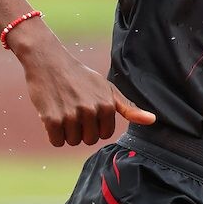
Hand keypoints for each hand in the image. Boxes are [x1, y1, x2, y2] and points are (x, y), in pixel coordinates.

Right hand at [22, 49, 155, 146]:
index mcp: (107, 105)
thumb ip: (128, 108)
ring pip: (72, 141)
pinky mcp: (52, 119)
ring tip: (63, 109)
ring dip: (66, 130)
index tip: (88, 108)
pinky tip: (52, 115)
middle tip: (74, 108)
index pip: (104, 135)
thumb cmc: (80, 77)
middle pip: (89, 140)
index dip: (95, 124)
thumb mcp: (108, 89)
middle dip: (81, 129)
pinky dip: (53, 133)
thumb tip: (153, 120)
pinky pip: (57, 141)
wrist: (49, 62)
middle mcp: (90, 110)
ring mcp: (71, 115)